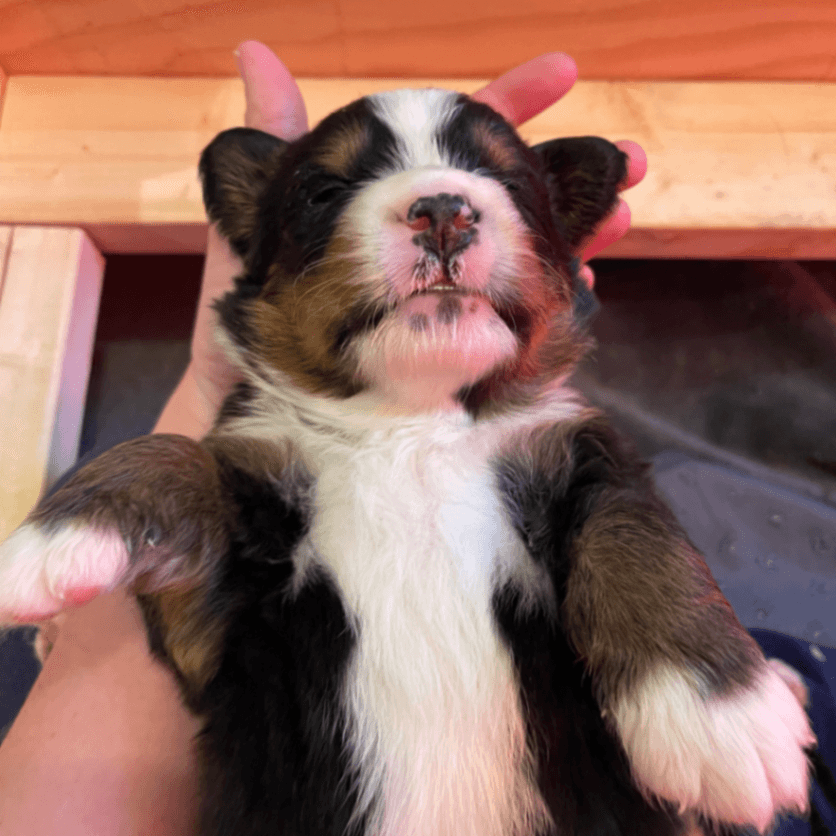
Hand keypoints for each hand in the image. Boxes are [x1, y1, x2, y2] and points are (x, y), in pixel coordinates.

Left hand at [164, 42, 645, 436]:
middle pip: (510, 203)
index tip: (563, 73)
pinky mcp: (461, 360)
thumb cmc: (246, 332)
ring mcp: (451, 308)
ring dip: (579, 234)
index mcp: (389, 215)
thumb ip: (279, 153)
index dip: (509, 104)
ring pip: (529, 260)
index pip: (454, 146)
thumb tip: (254, 53)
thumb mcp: (257, 235)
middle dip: (570, 177)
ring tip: (622, 215)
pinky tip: (582, 290)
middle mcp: (428, 257)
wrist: (256, 424)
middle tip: (630, 161)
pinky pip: (519, 327)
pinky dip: (553, 306)